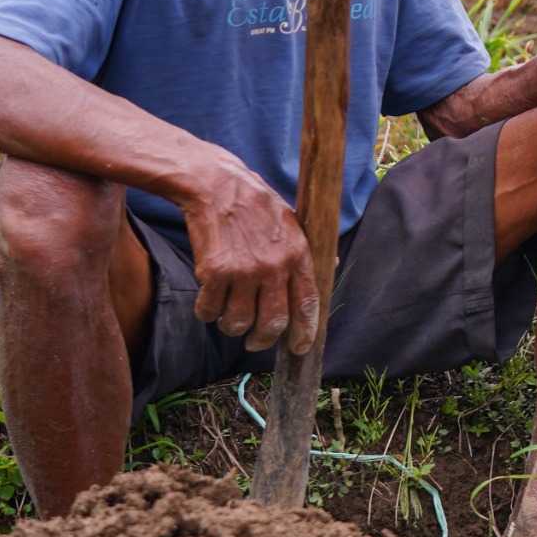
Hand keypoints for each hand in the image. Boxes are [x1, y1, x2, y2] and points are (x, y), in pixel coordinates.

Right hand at [182, 156, 319, 355]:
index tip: (299, 349)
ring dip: (231, 326)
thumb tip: (329, 270)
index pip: (307, 305)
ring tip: (229, 316)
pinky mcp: (214, 273)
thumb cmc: (258, 207)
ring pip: (237, 323)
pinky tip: (209, 301)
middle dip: (262, 339)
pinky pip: (208, 312)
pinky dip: (207, 313)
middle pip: (272, 323)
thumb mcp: (295, 224)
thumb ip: (308, 252)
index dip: (304, 332)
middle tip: (255, 339)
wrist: (220, 188)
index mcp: (298, 256)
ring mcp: (243, 272)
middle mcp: (274, 267)